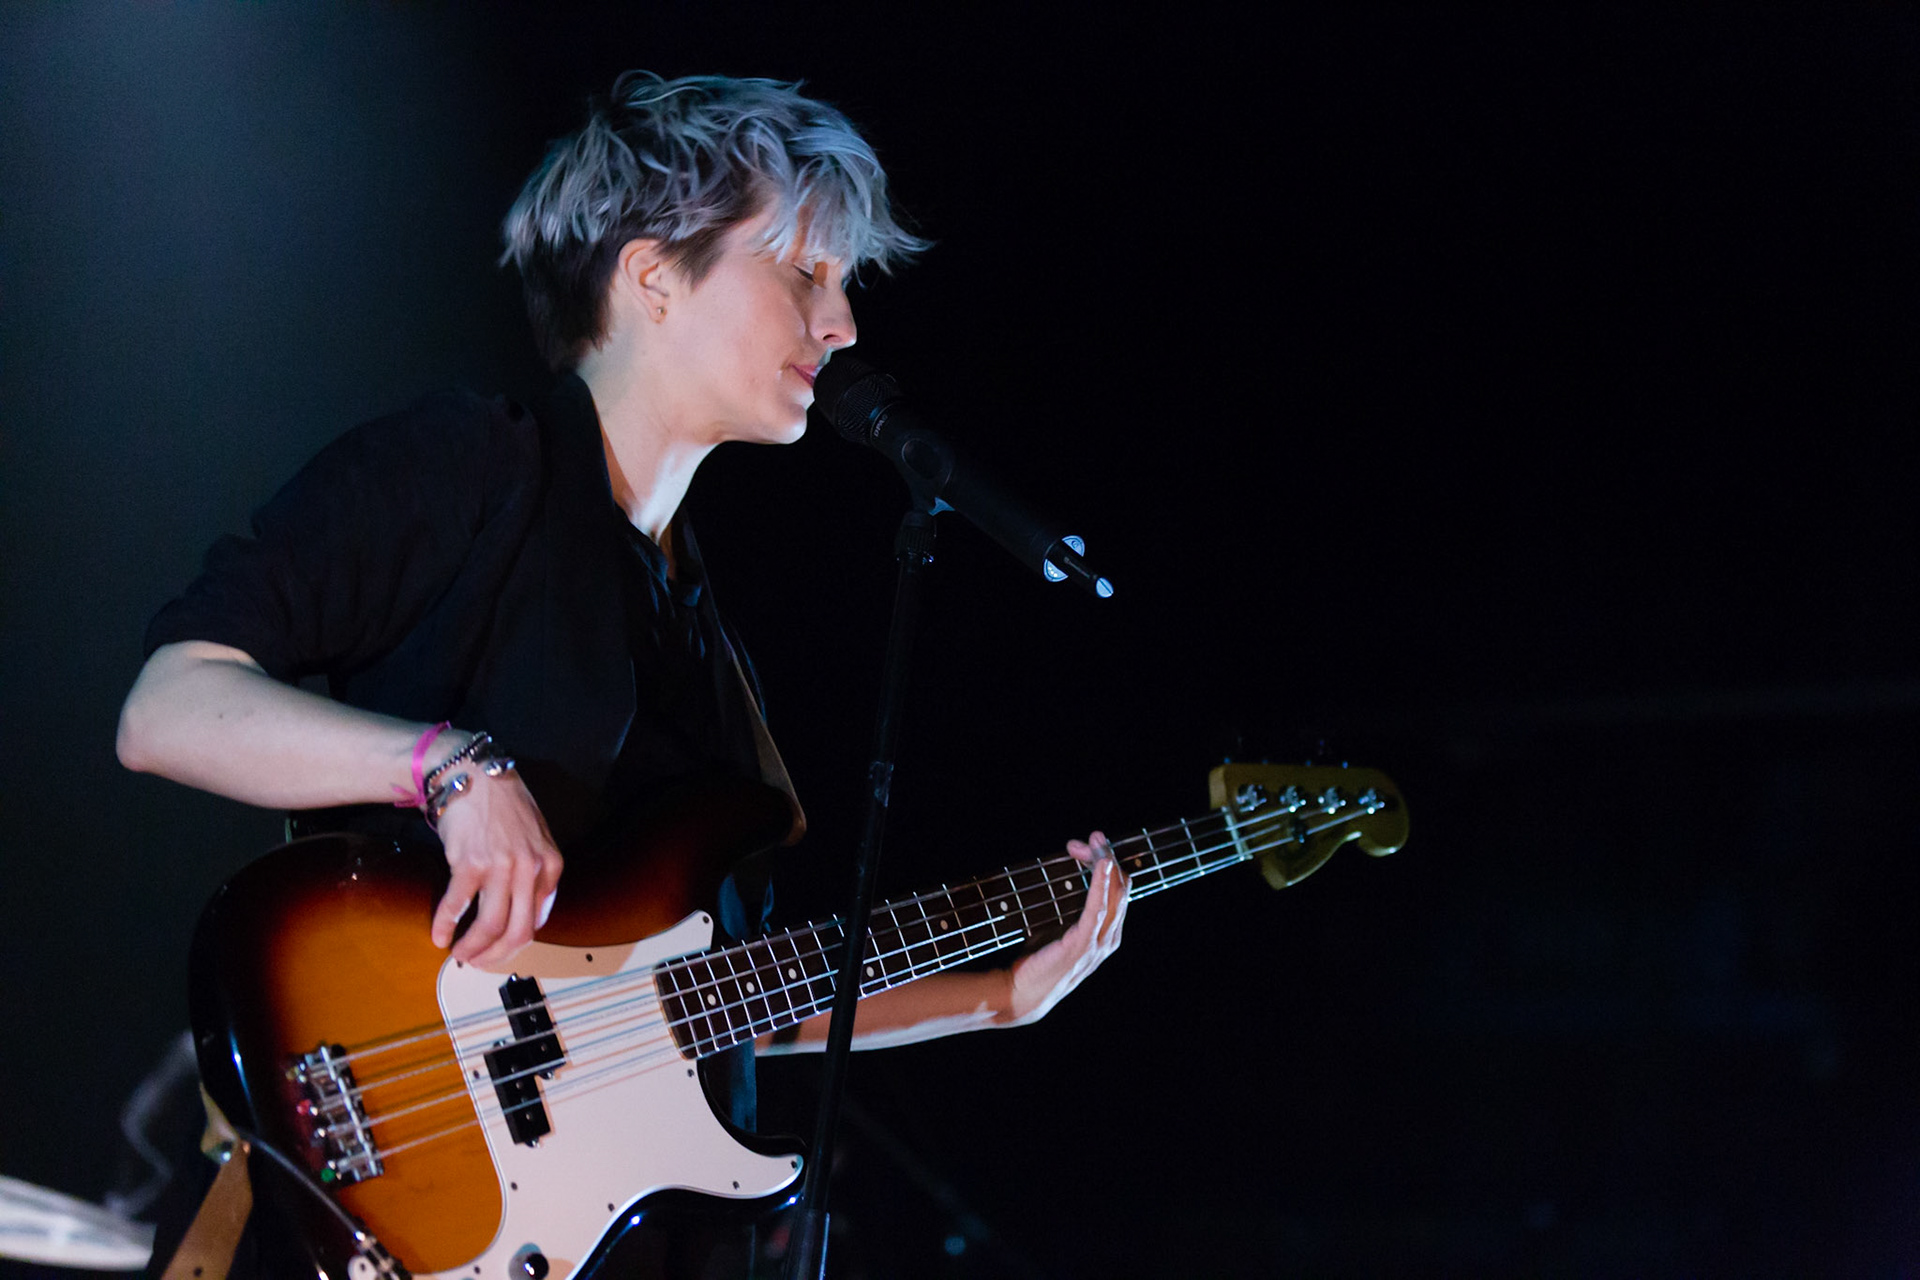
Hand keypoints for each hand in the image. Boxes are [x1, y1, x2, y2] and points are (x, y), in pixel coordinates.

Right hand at [429, 766, 563, 964]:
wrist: (475, 774)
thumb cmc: (503, 805)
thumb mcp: (535, 837)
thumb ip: (535, 872)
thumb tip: (523, 911)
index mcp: (550, 865)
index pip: (538, 919)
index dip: (516, 943)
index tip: (500, 950)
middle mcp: (529, 869)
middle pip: (517, 931)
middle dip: (497, 955)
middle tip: (478, 962)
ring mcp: (501, 867)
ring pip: (489, 925)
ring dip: (472, 947)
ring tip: (458, 953)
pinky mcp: (470, 864)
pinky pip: (457, 905)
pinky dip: (445, 925)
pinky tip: (438, 934)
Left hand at [1003, 831, 1127, 1025]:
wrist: (1022, 995)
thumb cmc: (1039, 964)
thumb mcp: (1060, 933)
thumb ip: (1072, 914)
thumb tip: (1068, 883)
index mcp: (1107, 935)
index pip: (1118, 891)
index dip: (1105, 863)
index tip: (1082, 846)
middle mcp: (1109, 938)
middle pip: (1120, 888)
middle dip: (1107, 857)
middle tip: (1093, 836)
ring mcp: (1098, 943)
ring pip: (1114, 894)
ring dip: (1105, 863)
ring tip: (1097, 841)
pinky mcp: (1083, 944)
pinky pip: (1098, 908)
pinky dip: (1101, 884)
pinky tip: (1101, 865)